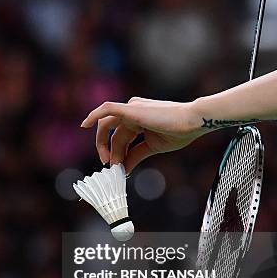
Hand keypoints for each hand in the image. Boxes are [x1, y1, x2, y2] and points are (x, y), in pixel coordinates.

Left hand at [80, 97, 205, 173]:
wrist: (193, 122)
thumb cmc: (179, 132)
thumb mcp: (152, 147)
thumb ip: (136, 155)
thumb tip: (123, 169)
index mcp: (139, 119)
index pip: (120, 137)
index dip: (116, 153)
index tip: (117, 168)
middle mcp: (133, 111)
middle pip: (113, 134)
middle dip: (110, 151)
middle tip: (110, 167)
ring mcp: (131, 108)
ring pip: (107, 125)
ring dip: (103, 144)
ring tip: (108, 161)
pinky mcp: (131, 108)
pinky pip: (107, 109)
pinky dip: (94, 115)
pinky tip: (84, 124)